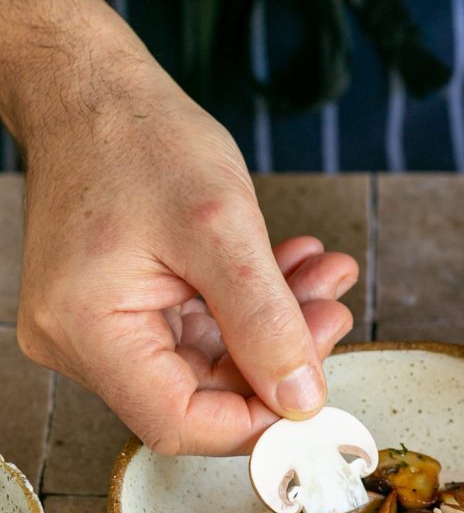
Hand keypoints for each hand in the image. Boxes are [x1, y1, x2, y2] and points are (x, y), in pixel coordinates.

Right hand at [17, 33, 357, 454]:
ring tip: (323, 278)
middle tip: (331, 311)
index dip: (256, 420)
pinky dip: (250, 304)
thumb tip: (299, 399)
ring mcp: (103, 326)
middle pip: (201, 392)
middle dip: (279, 357)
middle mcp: (83, 341)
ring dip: (275, 322)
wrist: (94, 91)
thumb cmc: (138, 137)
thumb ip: (265, 321)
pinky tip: (291, 268)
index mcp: (89, 329)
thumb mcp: (221, 227)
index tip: (315, 393)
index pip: (179, 421)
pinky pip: (199, 326)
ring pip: (210, 358)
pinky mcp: (125, 307)